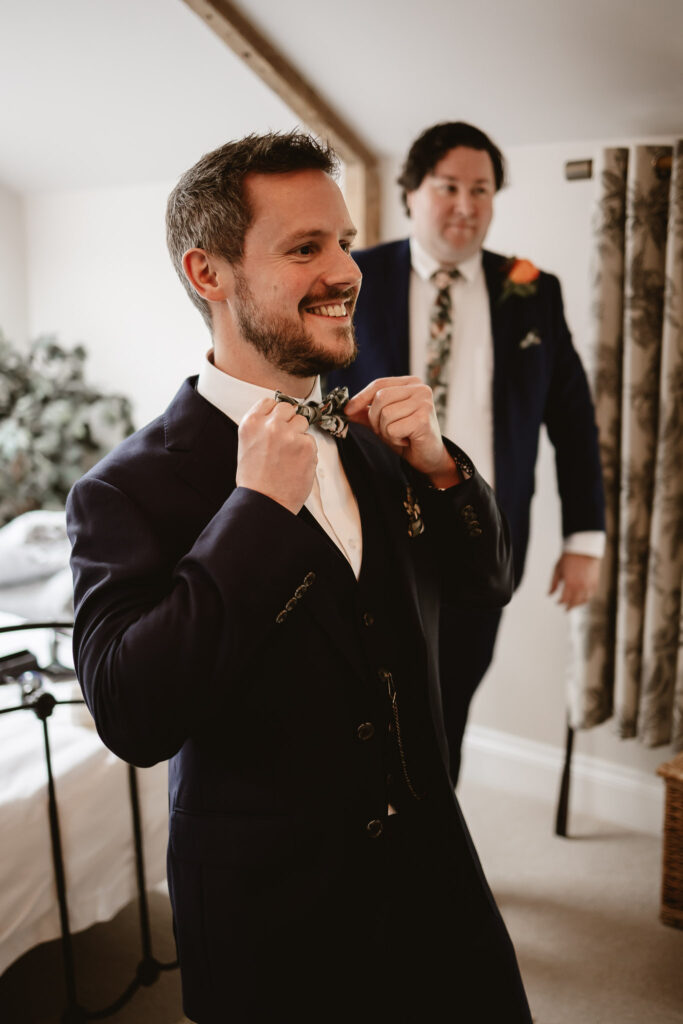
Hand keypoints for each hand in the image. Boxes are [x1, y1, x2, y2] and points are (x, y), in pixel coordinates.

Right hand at [236, 397, 316, 514]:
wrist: (265, 502)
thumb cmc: (255, 480)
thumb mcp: (246, 445)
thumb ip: (260, 427)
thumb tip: (276, 415)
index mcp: (251, 423)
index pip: (269, 402)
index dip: (275, 413)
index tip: (276, 423)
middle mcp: (270, 425)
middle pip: (288, 408)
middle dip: (289, 421)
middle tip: (285, 440)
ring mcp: (290, 434)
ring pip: (302, 422)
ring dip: (299, 435)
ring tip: (289, 455)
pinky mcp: (306, 446)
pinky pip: (311, 440)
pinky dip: (307, 452)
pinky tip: (296, 464)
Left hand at [344, 376, 459, 485]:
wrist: (429, 457)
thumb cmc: (408, 436)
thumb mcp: (383, 421)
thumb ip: (366, 412)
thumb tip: (346, 408)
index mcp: (410, 383)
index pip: (379, 384)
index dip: (360, 397)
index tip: (347, 410)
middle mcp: (420, 388)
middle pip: (380, 398)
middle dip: (375, 419)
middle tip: (388, 430)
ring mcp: (424, 402)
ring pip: (385, 414)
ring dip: (386, 431)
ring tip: (400, 434)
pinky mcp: (423, 419)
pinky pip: (393, 428)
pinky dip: (395, 439)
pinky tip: (407, 440)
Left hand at [549, 553, 600, 609]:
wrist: (583, 548)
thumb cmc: (569, 557)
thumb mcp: (557, 570)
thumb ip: (553, 584)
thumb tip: (550, 594)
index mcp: (570, 584)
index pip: (565, 600)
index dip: (560, 602)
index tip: (558, 602)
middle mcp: (581, 587)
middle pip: (575, 603)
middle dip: (570, 607)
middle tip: (566, 609)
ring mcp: (589, 585)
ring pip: (584, 600)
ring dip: (579, 604)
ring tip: (574, 604)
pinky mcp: (596, 582)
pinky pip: (592, 595)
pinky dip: (587, 598)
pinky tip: (583, 598)